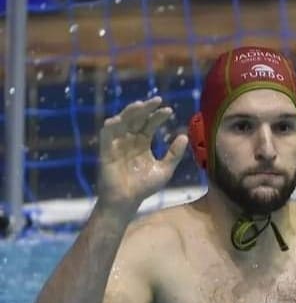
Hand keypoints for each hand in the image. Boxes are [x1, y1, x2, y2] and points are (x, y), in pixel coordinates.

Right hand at [97, 97, 187, 211]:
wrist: (127, 202)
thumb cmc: (144, 187)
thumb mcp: (164, 169)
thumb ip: (173, 154)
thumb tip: (184, 136)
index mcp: (142, 143)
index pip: (149, 124)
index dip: (158, 116)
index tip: (169, 111)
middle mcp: (129, 140)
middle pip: (136, 119)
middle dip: (145, 109)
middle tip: (157, 100)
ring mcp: (117, 144)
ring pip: (121, 122)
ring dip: (130, 113)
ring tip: (141, 105)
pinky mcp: (106, 151)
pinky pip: (106, 135)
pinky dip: (111, 127)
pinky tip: (118, 120)